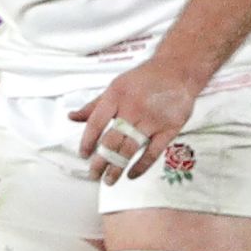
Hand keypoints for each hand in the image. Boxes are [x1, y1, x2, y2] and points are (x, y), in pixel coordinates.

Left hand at [70, 58, 201, 184]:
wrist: (178, 71)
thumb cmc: (145, 78)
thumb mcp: (116, 86)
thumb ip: (95, 105)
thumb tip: (72, 117)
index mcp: (116, 96)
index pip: (96, 123)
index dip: (87, 141)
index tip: (84, 155)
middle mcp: (133, 108)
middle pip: (111, 140)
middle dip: (100, 161)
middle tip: (93, 174)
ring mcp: (151, 120)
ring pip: (130, 149)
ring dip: (117, 167)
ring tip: (109, 180)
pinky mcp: (169, 129)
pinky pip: (153, 153)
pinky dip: (141, 166)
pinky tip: (131, 175)